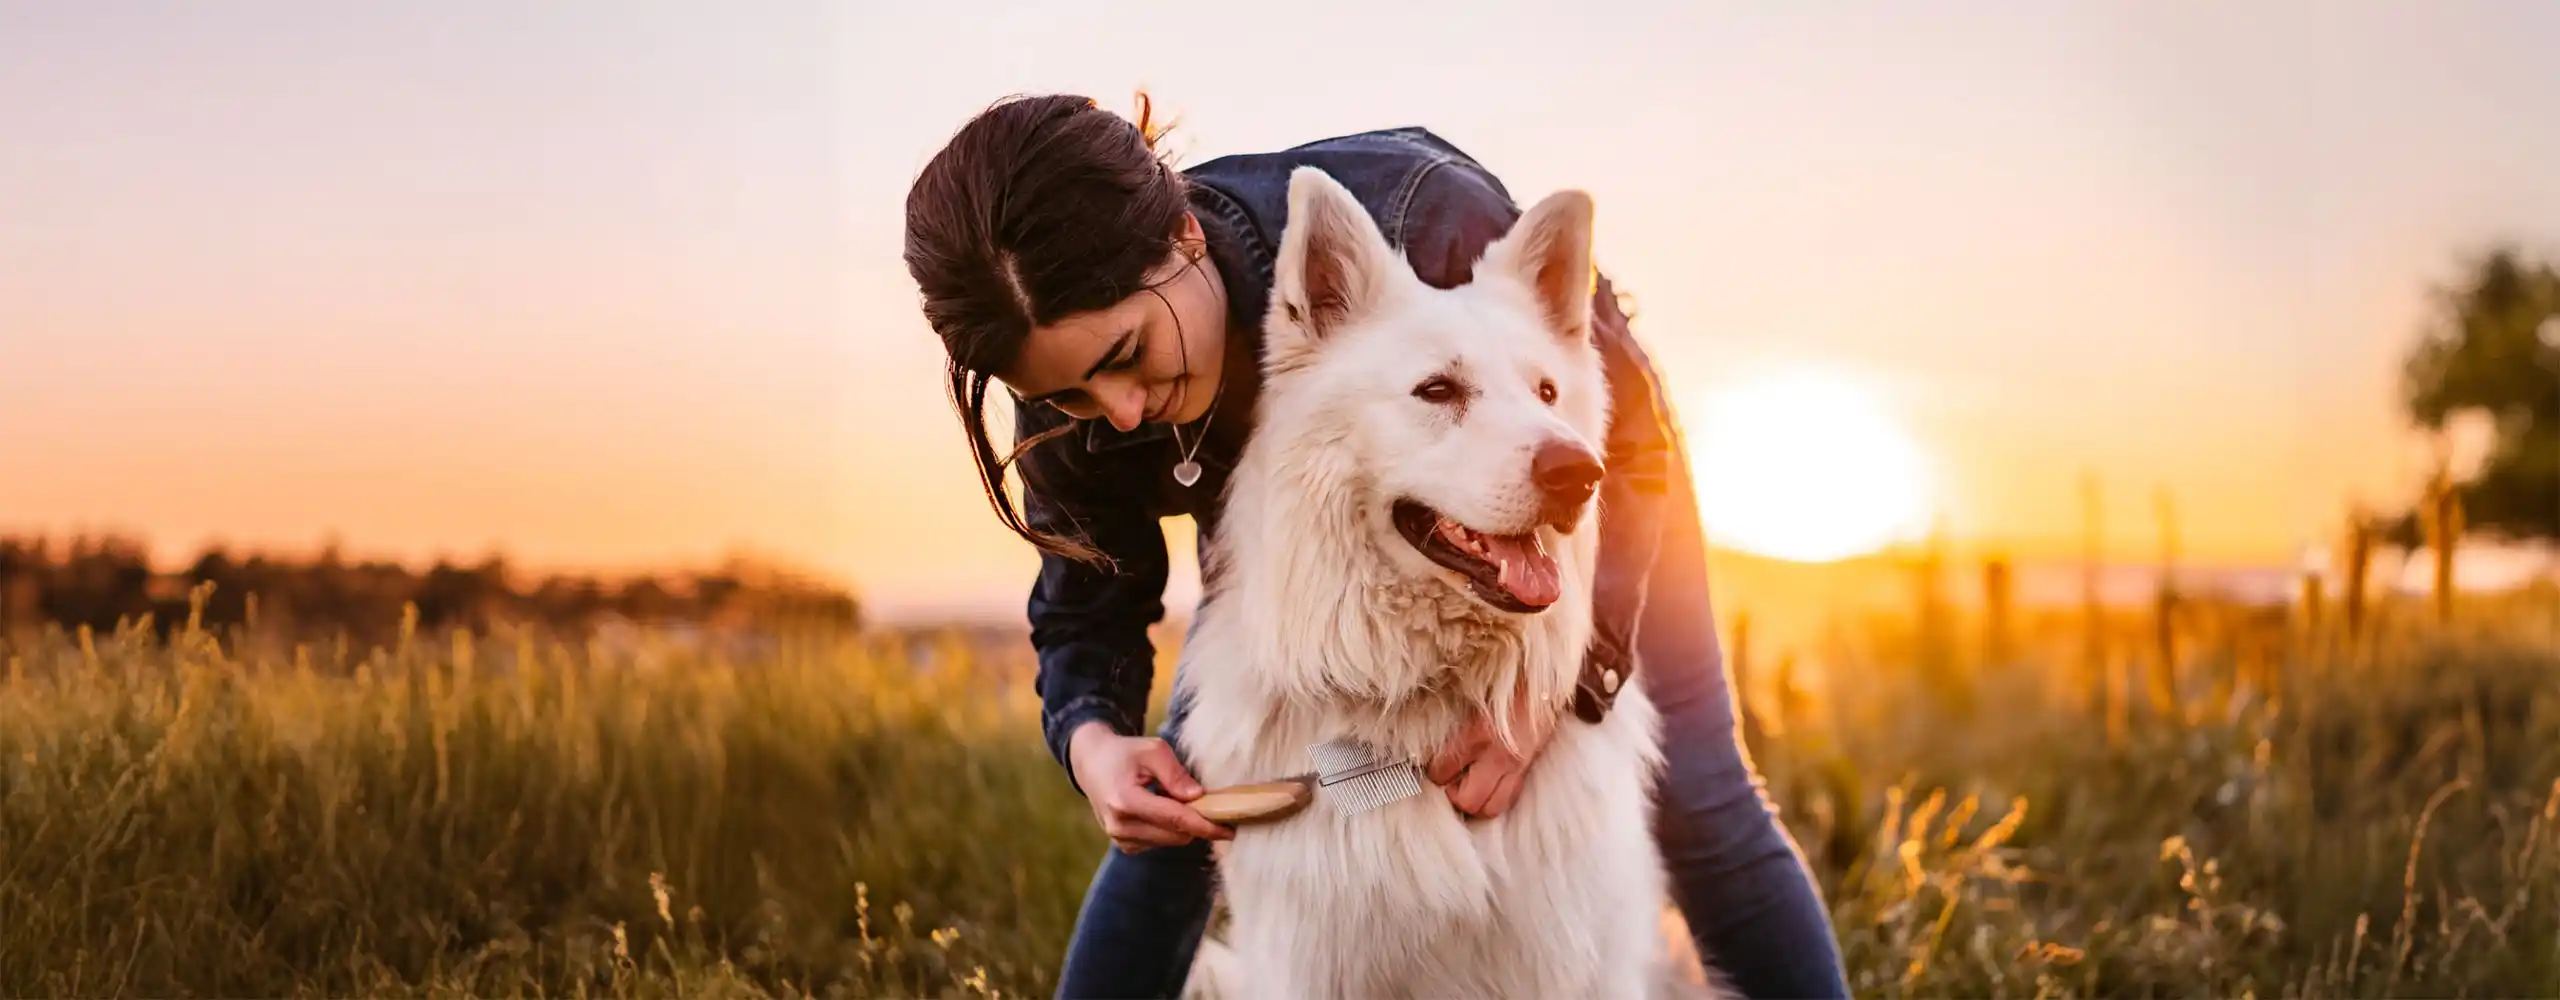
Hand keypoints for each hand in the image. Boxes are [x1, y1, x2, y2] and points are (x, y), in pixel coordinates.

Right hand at [1067, 721, 1234, 852]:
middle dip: (1196, 820)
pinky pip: (1160, 842)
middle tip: (1203, 798)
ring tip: (1170, 796)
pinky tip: (1159, 807)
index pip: (1175, 819)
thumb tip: (1199, 798)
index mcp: (1125, 800)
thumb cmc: (1125, 753)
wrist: (1092, 764)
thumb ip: (1176, 774)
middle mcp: (1120, 826)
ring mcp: (1120, 839)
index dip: (1205, 825)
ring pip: (1171, 840)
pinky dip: (1169, 828)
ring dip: (1182, 823)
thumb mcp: (1153, 750)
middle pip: (1176, 834)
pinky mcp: (1124, 845)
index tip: (1229, 829)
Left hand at [1426, 693, 1560, 818]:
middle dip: (1454, 797)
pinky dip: (1494, 800)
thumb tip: (1432, 750)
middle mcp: (1496, 757)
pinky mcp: (1526, 772)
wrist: (1543, 688)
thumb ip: (1453, 727)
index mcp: (1477, 735)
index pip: (1441, 772)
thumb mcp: (1471, 702)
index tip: (1434, 766)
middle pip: (1466, 801)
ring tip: (1470, 788)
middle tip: (1451, 783)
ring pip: (1489, 809)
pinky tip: (1488, 787)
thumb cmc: (1504, 691)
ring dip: (1475, 804)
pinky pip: (1508, 801)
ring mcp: (1515, 768)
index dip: (1433, 773)